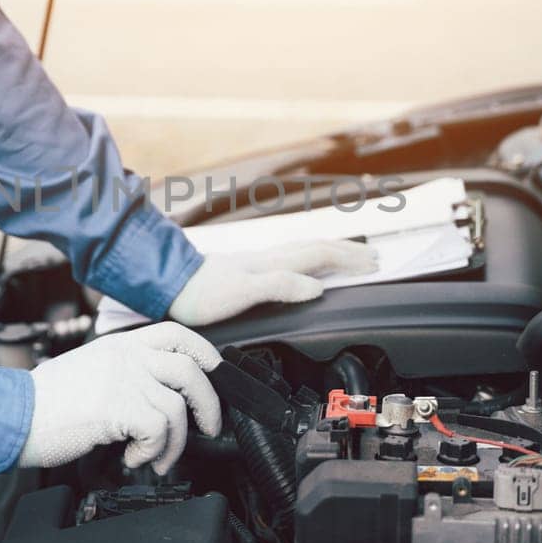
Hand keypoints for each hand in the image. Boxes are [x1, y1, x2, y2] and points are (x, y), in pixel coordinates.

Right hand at [17, 322, 221, 473]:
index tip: (214, 375)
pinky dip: (153, 451)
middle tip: (208, 427)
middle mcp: (126, 356)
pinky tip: (133, 456)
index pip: (177, 334)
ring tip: (157, 457)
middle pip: (191, 370)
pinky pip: (159, 431)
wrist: (13, 416)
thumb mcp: (91, 370)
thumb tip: (162, 395)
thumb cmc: (46, 402)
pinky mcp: (118, 407)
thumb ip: (125, 372)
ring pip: (178, 409)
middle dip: (209, 404)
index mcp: (120, 344)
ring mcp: (124, 379)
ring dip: (174, 443)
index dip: (205, 354)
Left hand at [167, 240, 378, 326]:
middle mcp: (268, 258)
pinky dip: (309, 258)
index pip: (320, 256)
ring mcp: (258, 262)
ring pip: (304, 250)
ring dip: (331, 252)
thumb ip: (280, 286)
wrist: (167, 285)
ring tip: (349, 255)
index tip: (374, 263)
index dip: (349, 259)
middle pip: (317, 248)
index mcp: (273, 264)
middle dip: (348, 252)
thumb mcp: (243, 292)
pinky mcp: (247, 269)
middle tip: (374, 256)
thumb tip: (317, 288)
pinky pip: (290, 259)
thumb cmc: (201, 293)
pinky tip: (305, 265)